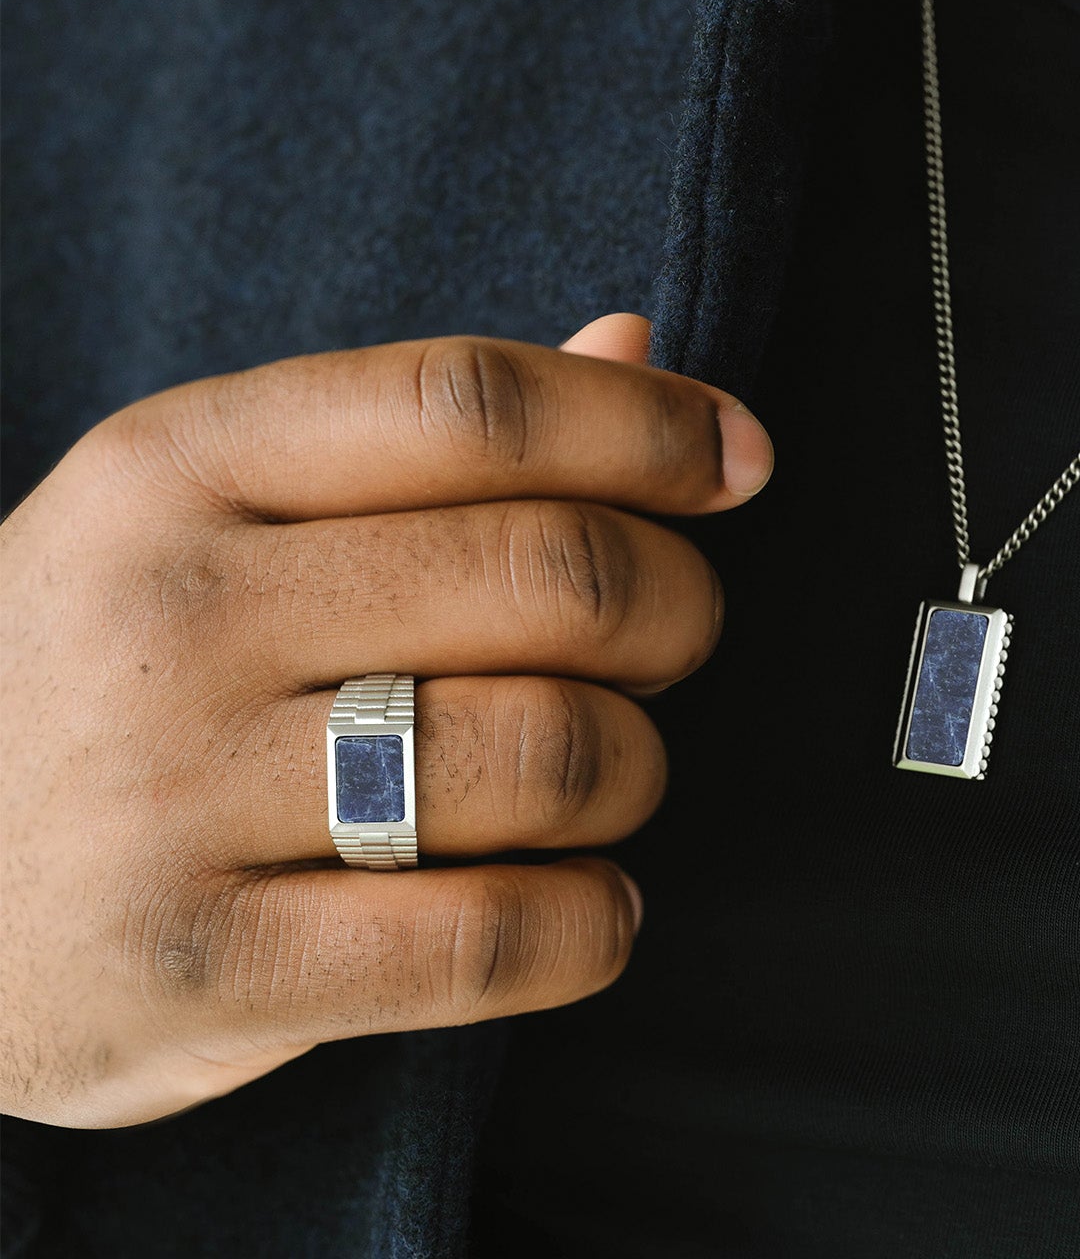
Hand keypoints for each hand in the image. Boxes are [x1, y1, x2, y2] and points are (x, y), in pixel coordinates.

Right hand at [0, 314, 772, 1127]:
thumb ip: (426, 434)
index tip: (736, 457)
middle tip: (674, 636)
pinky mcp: (196, 970)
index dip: (645, 427)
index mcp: (181, 464)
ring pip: (546, 751)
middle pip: (550, 571)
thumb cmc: (104, 670)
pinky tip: (587, 904)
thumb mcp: (213, 512)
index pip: (473, 405)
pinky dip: (592, 923)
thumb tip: (633, 348)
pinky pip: (488, 939)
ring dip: (637, 766)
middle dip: (678, 605)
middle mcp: (173, 614)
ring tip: (606, 775)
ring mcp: (172, 797)